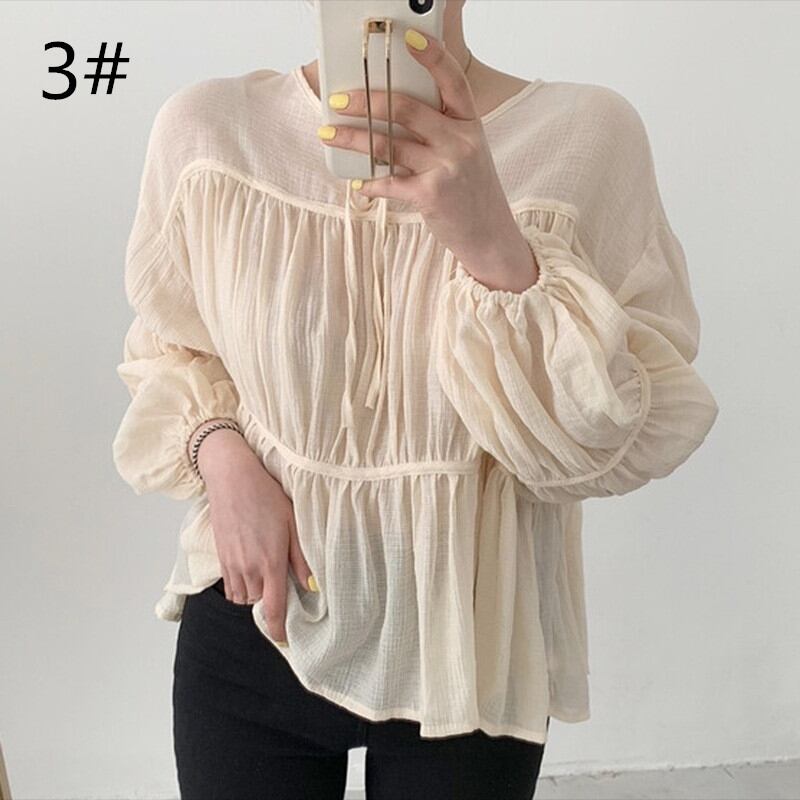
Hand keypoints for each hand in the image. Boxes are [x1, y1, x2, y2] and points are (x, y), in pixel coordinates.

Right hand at [197, 429, 316, 644]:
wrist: (232, 478)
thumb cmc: (267, 496)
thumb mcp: (294, 523)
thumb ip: (301, 558)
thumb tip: (312, 586)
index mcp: (270, 563)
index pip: (273, 610)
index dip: (279, 632)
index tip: (287, 641)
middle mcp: (248, 569)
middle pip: (258, 606)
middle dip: (270, 607)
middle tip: (284, 594)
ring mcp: (231, 564)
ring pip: (243, 598)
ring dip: (256, 596)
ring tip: (268, 580)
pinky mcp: (220, 557)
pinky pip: (230, 587)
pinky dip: (241, 588)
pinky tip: (252, 572)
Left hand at [318, 27, 538, 291]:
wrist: (490, 235)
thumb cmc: (471, 191)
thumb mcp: (466, 152)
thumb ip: (437, 130)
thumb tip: (388, 113)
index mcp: (469, 123)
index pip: (451, 79)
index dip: (430, 55)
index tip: (406, 37)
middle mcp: (460, 141)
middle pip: (406, 108)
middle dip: (365, 101)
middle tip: (338, 99)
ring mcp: (446, 168)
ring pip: (389, 144)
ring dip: (353, 139)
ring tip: (328, 134)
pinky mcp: (431, 196)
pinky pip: (390, 183)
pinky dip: (369, 183)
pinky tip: (357, 184)